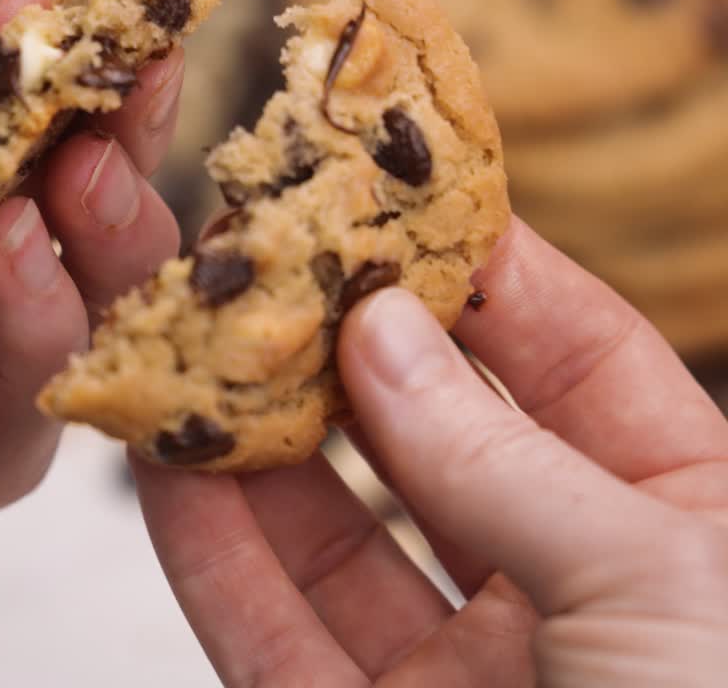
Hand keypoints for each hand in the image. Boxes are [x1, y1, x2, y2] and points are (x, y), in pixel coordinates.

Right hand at [135, 219, 727, 685]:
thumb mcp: (655, 577)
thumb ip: (501, 454)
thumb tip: (386, 330)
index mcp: (685, 529)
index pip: (569, 363)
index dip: (480, 276)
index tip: (388, 200)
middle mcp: (568, 594)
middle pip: (429, 442)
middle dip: (340, 354)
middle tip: (258, 266)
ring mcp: (461, 676)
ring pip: (334, 537)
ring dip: (254, 447)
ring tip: (186, 351)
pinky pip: (274, 634)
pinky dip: (213, 555)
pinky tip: (165, 473)